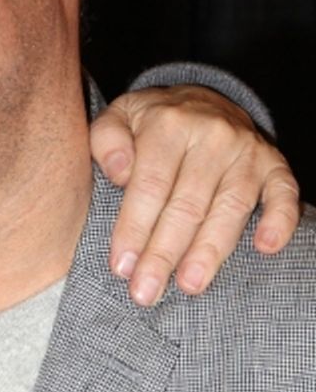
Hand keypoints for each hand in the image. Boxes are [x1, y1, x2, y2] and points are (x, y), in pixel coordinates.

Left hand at [91, 85, 299, 305]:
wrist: (199, 99)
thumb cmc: (150, 120)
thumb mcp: (117, 117)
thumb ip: (107, 141)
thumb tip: (119, 173)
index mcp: (168, 124)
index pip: (150, 185)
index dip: (134, 228)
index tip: (120, 266)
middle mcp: (212, 135)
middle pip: (187, 204)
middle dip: (164, 252)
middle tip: (146, 291)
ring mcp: (247, 151)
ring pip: (230, 207)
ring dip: (210, 251)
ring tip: (189, 285)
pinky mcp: (274, 164)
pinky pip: (284, 194)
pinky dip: (279, 221)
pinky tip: (265, 248)